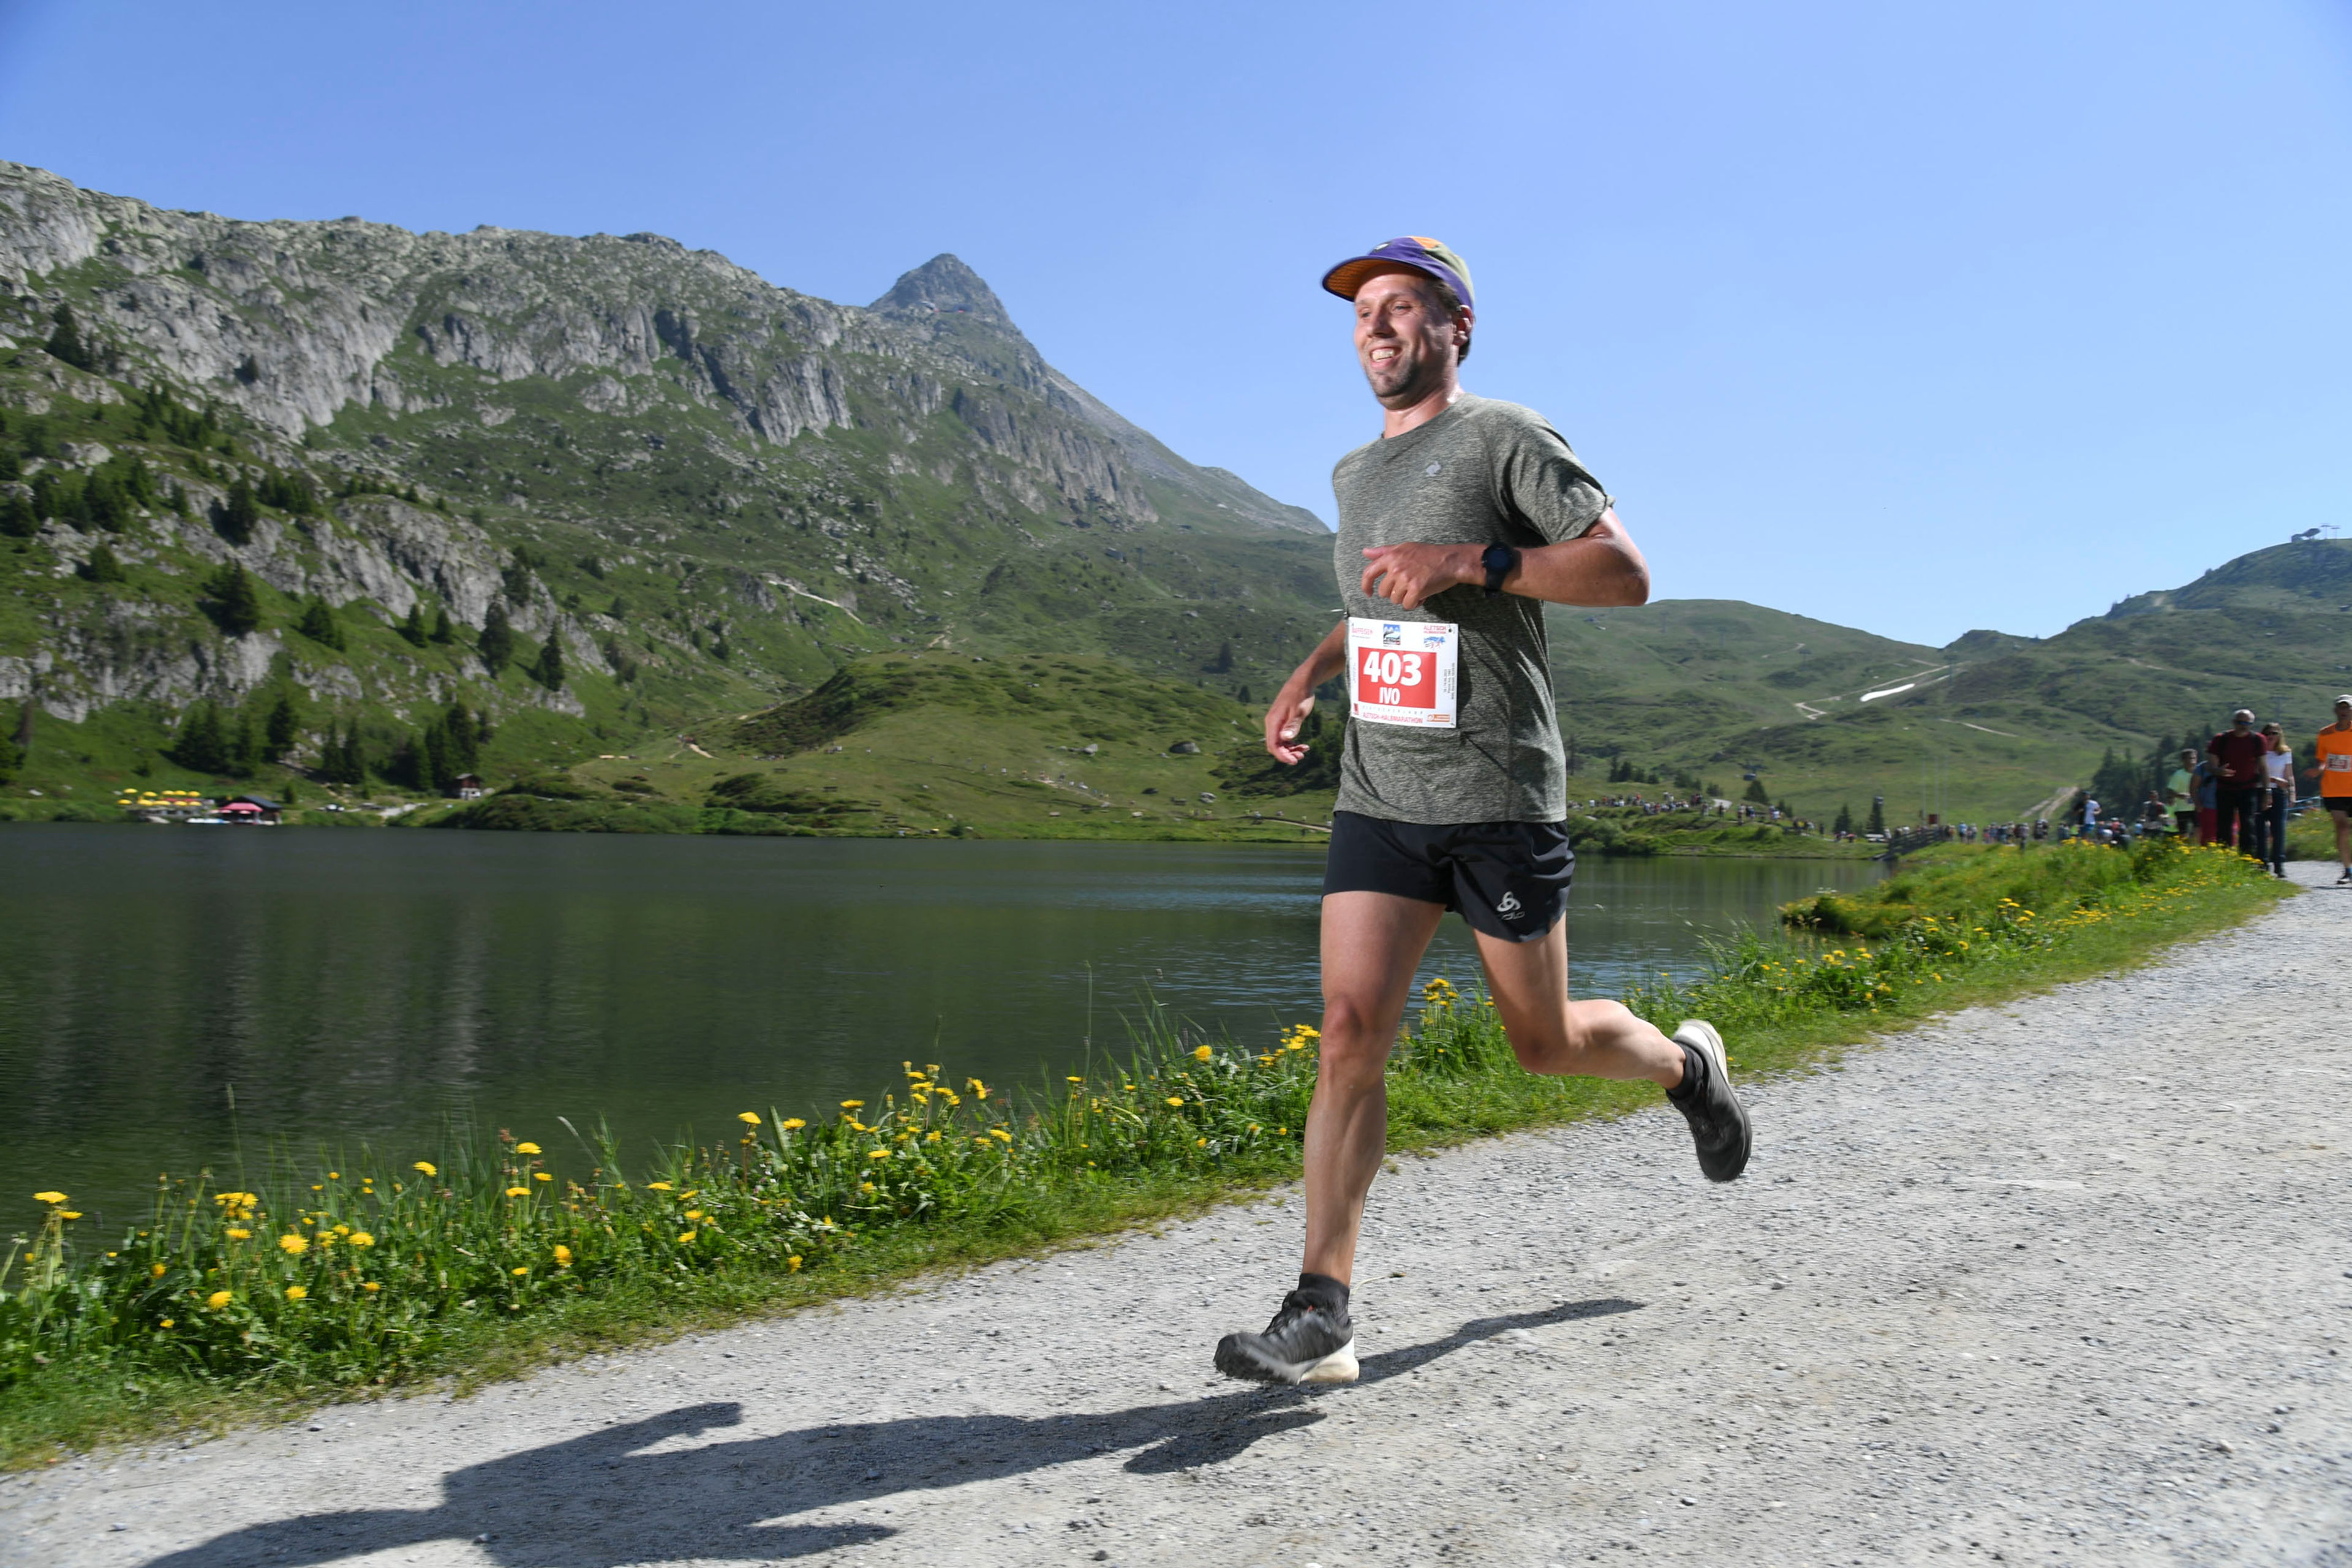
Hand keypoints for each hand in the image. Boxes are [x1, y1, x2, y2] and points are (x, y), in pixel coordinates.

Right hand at [1264, 686, 1315, 764]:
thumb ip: (1292, 725)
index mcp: (1273, 721)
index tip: (1294, 761)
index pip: (1273, 745)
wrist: (1302, 682)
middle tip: (1301, 757)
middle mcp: (1272, 723)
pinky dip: (1292, 743)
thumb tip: (1285, 738)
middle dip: (1287, 754)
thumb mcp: (1299, 711)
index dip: (1282, 755)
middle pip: (1275, 745)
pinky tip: (1303, 745)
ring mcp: (1276, 722)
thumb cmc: (1300, 695)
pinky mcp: (1282, 722)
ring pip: (1280, 742)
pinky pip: (1284, 737)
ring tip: (1304, 751)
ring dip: (1290, 749)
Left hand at [1360, 542, 1476, 609]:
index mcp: (1391, 557)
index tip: (1368, 592)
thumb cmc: (1429, 554)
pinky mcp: (1416, 589)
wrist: (1451, 560)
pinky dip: (1414, 604)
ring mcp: (1406, 579)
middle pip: (1383, 592)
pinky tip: (1422, 596)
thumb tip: (1365, 552)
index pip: (1369, 573)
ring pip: (1395, 600)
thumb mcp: (1405, 547)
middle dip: (1394, 592)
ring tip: (1416, 589)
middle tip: (1407, 587)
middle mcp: (1396, 567)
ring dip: (1405, 598)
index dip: (1366, 585)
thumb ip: (1384, 551)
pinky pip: (1407, 605)